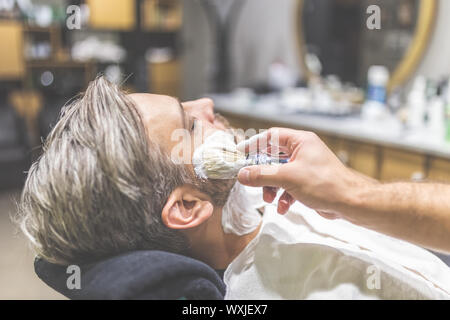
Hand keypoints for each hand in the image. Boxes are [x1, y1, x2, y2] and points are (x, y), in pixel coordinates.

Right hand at [237, 128, 373, 215]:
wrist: (350, 203)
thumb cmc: (325, 184)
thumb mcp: (288, 178)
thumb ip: (262, 175)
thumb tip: (242, 174)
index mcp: (300, 141)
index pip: (271, 136)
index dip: (254, 144)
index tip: (240, 153)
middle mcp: (303, 151)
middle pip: (273, 157)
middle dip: (263, 173)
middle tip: (251, 181)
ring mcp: (305, 167)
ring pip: (279, 174)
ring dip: (271, 187)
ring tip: (269, 199)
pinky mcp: (308, 183)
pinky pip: (288, 186)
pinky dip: (283, 196)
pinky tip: (283, 207)